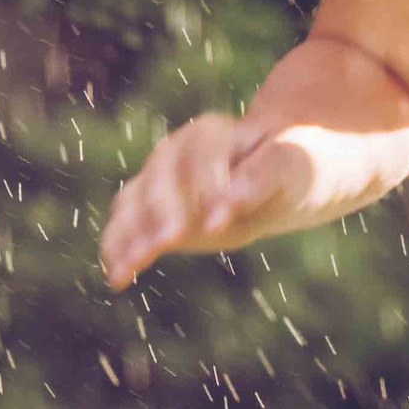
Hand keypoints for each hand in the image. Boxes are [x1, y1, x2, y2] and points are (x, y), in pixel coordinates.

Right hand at [100, 113, 309, 287]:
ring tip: (127, 267)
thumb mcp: (291, 164)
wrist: (278, 175)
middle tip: (168, 241)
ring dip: (129, 232)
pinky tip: (116, 276)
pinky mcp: (150, 208)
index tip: (219, 223)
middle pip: (160, 176)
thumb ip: (264, 174)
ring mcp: (157, 177)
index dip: (209, 187)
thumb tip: (235, 199)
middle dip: (163, 209)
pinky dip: (117, 247)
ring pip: (134, 200)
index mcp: (212, 132)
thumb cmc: (291, 166)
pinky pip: (125, 224)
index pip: (203, 156)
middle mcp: (176, 150)